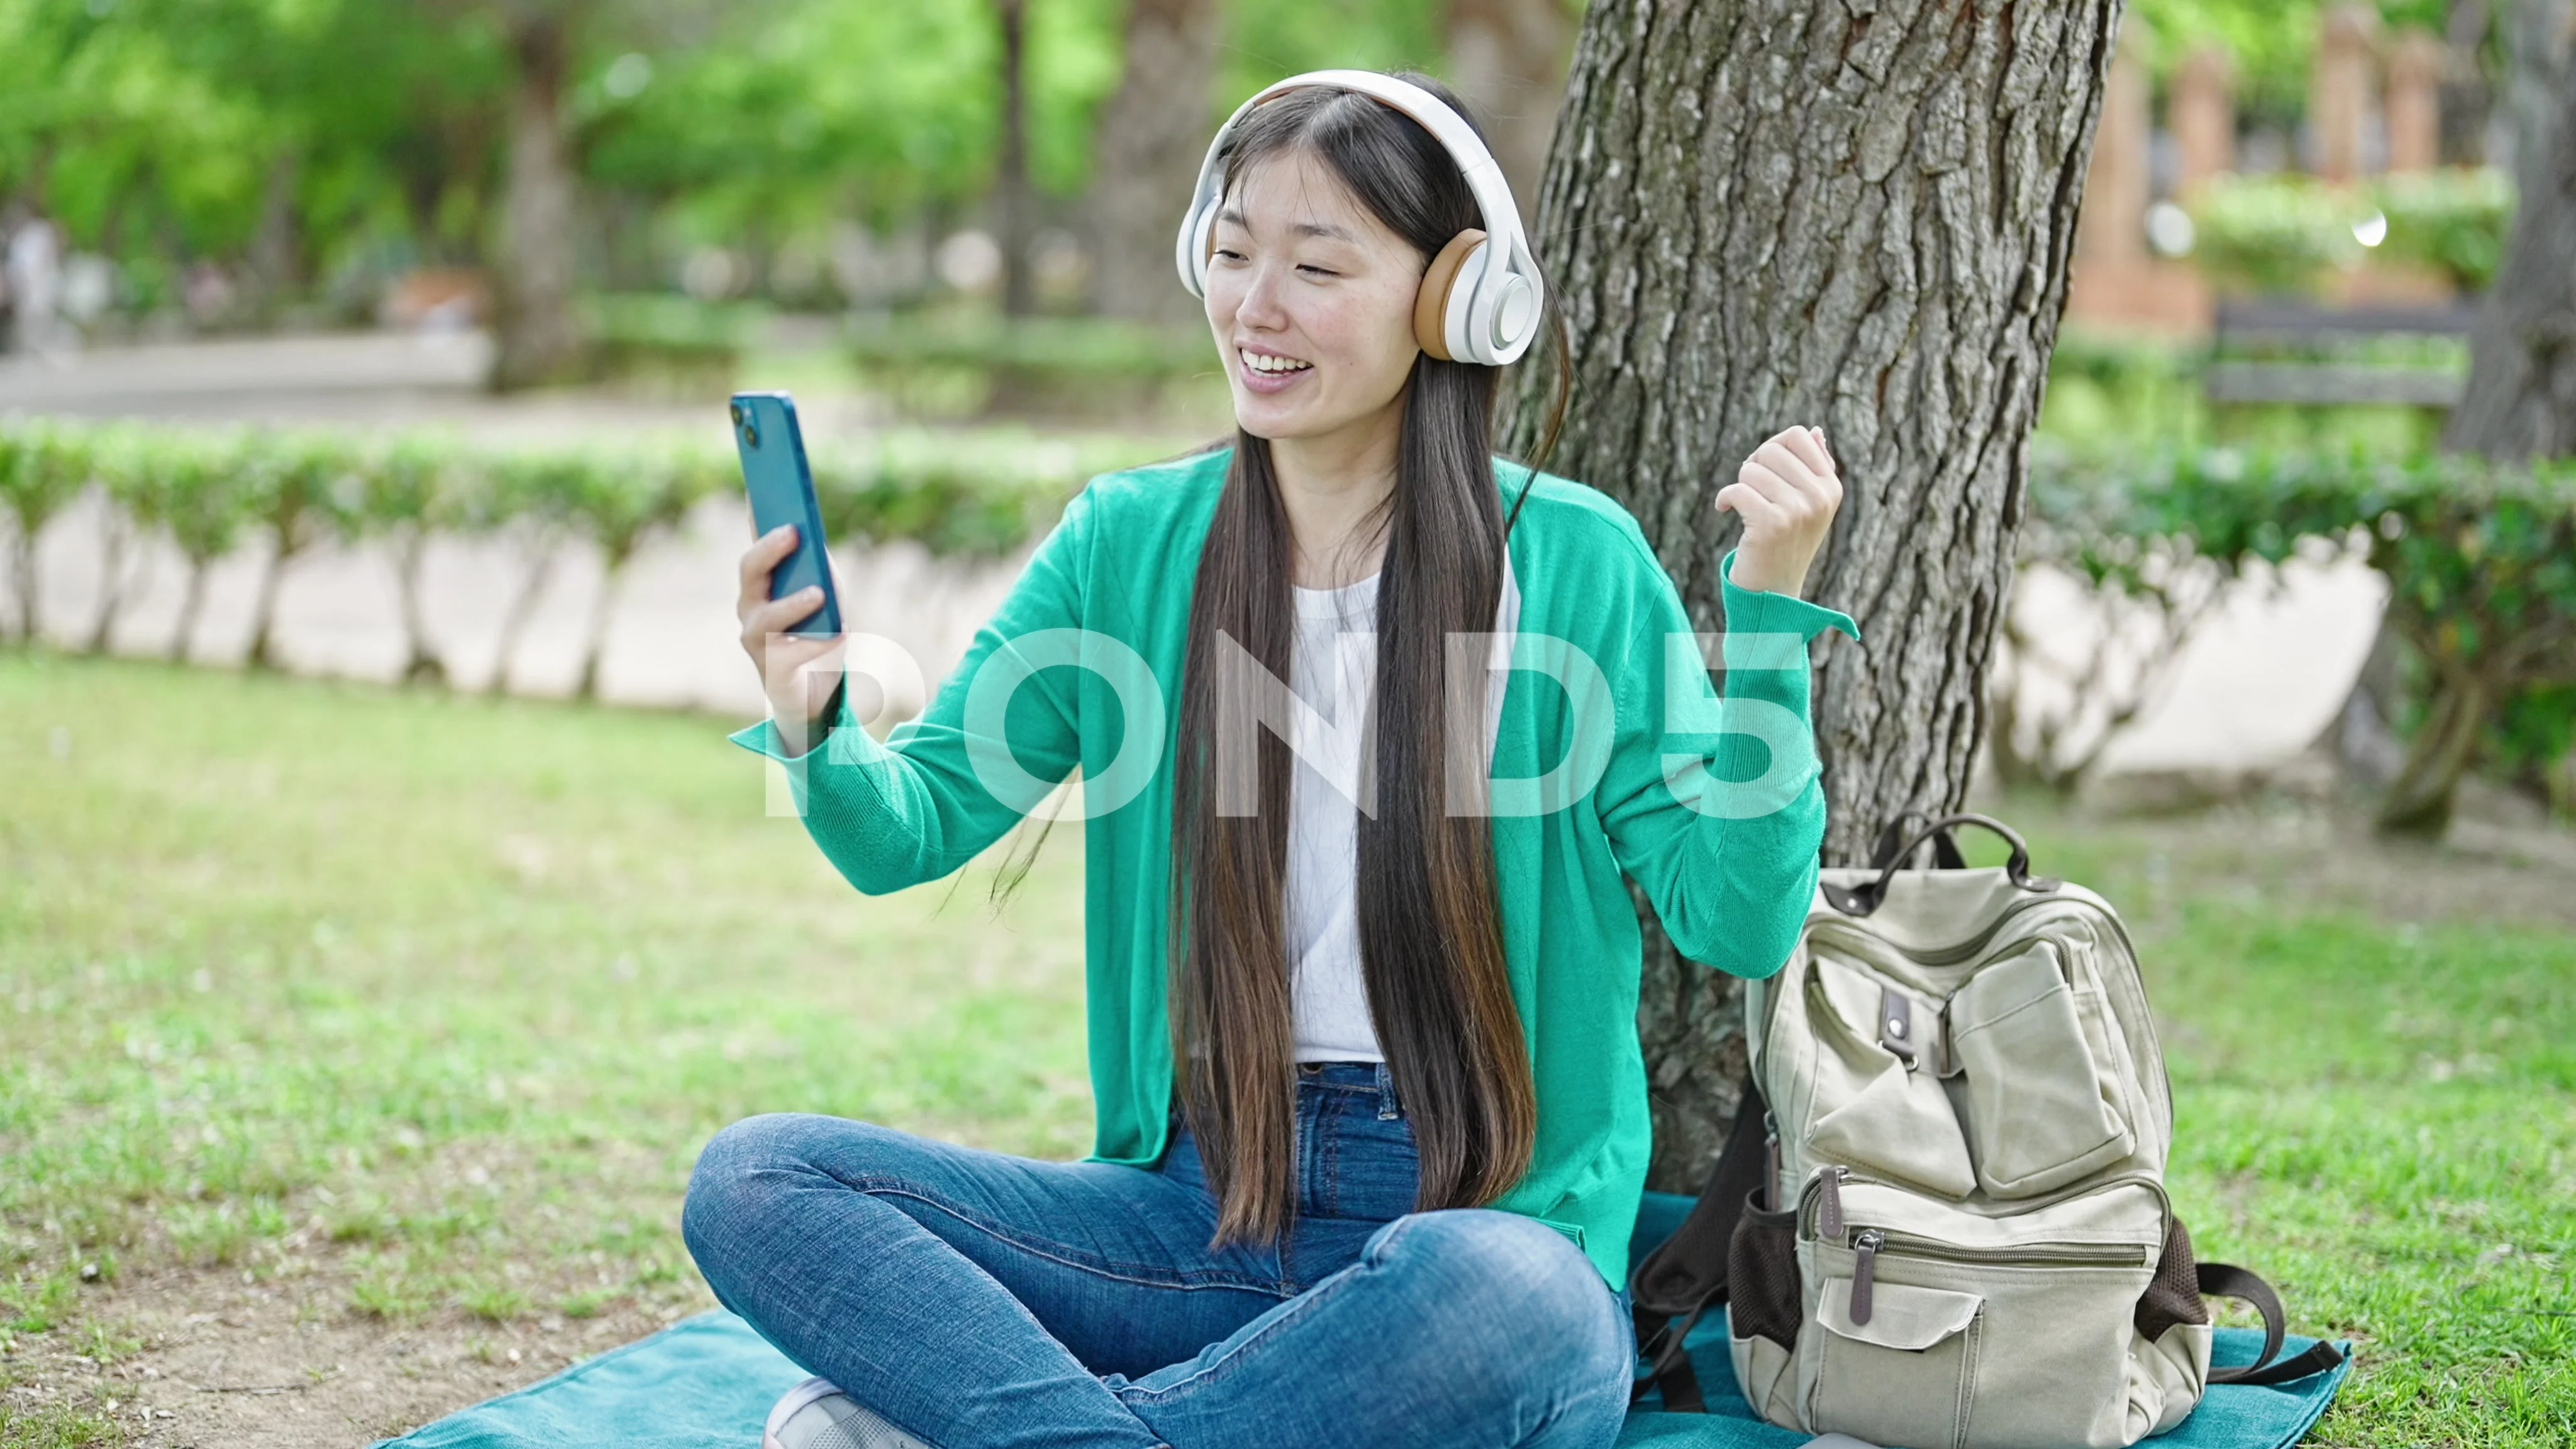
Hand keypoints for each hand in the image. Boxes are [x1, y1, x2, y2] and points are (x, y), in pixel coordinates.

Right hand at [736, 523, 846, 755]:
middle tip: (793, 533)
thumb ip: (819, 570)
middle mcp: (750, 607)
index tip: (759, 486)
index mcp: (762, 584)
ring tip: (819, 594)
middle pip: (750, 571)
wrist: (813, 695)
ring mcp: (755, 639)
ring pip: (764, 616)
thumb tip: (815, 541)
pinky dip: (815, 643)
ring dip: (792, 602)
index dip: (754, 515)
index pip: (755, 543)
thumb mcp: (826, 597)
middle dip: (769, 549)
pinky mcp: (771, 670)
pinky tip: (838, 634)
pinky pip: (788, 654)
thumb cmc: (817, 637)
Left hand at [1715, 425, 1843, 597]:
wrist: (1773, 591)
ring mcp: (1799, 510)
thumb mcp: (1807, 505)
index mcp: (1831, 487)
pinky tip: (1724, 510)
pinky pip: (1737, 490)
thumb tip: (1815, 431)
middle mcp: (1820, 497)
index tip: (1765, 471)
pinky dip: (1724, 498)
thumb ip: (1812, 468)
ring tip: (1744, 506)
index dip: (1772, 447)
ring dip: (1739, 485)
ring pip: (1751, 469)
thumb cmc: (1785, 543)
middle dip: (1753, 466)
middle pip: (1771, 449)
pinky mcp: (1772, 524)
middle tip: (1750, 491)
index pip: (1798, 435)